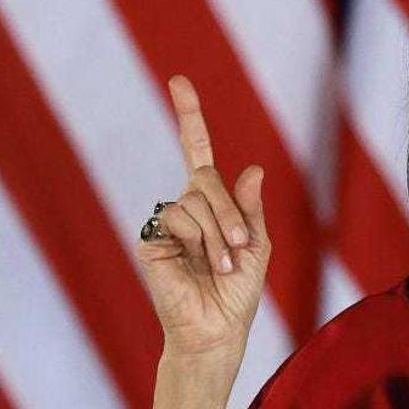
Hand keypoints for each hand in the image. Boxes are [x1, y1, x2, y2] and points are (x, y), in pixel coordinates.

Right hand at [134, 75, 270, 364]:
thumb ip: (251, 209)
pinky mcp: (151, 239)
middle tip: (240, 247)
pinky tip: (201, 267)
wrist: (217, 327)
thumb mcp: (257, 245)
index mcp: (212, 203)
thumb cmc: (239, 290)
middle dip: (230, 213)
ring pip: (195, 200)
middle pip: (206, 178)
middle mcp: (185, 205)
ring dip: (219, 235)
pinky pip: (179, 220)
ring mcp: (166, 222)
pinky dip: (201, 242)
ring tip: (220, 265)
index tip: (179, 81)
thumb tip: (253, 169)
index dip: (188, 116)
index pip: (197, 151)